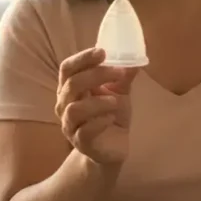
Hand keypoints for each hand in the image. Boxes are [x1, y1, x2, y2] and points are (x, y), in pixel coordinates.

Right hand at [55, 47, 138, 166]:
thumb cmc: (110, 115)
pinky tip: (111, 118)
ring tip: (115, 101)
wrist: (112, 148)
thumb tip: (135, 58)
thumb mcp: (119, 93)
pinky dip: (99, 122)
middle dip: (96, 75)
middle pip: (72, 85)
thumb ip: (123, 77)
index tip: (102, 52)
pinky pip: (84, 131)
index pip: (68, 68)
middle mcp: (65, 105)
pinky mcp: (81, 143)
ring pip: (74, 109)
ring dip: (97, 102)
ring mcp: (70, 125)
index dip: (82, 58)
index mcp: (71, 88)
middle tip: (118, 72)